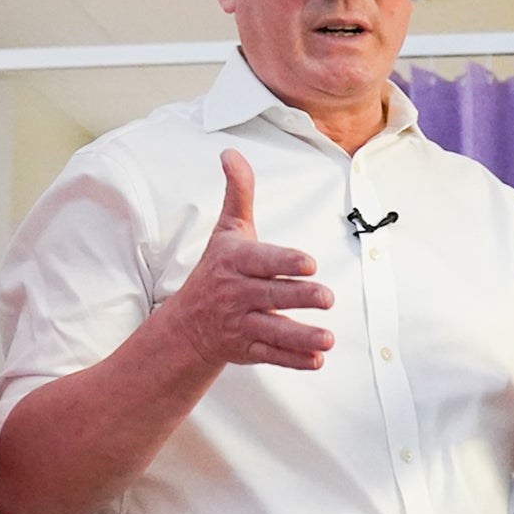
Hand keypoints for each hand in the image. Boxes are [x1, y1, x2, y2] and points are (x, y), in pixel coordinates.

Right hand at [166, 149, 334, 369]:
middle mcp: (236, 294)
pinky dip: (293, 360)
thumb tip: (231, 153)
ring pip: (273, 330)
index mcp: (234, 262)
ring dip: (300, 336)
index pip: (261, 261)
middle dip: (299, 297)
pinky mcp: (247, 348)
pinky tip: (316, 360)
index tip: (309, 264)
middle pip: (271, 295)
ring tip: (327, 339)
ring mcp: (241, 324)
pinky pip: (271, 355)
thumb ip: (238, 194)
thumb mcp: (226, 231)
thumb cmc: (215, 270)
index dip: (284, 262)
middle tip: (327, 298)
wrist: (187, 325)